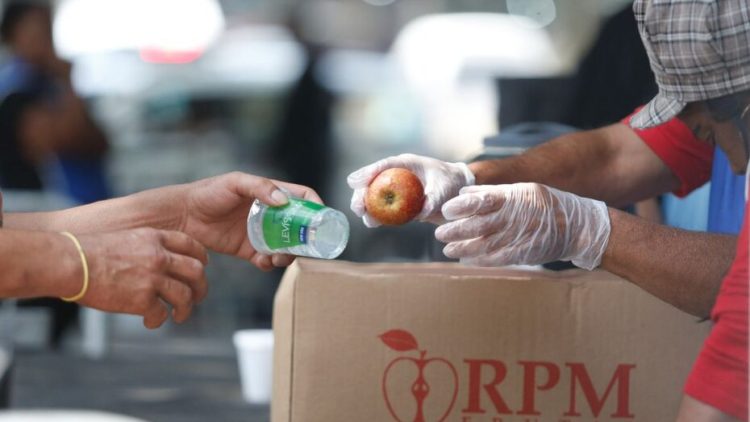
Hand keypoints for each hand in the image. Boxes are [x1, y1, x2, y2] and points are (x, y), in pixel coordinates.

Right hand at [76, 228, 207, 328]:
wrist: (70, 262)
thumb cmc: (87, 251)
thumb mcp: (124, 237)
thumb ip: (144, 247)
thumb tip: (155, 262)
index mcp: (154, 238)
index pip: (191, 244)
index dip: (201, 257)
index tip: (203, 265)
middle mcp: (159, 256)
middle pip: (196, 271)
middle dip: (201, 286)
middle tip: (197, 296)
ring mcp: (153, 278)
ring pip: (185, 295)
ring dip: (185, 308)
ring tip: (179, 315)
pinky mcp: (142, 299)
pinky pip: (161, 314)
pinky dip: (159, 321)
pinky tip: (151, 322)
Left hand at [179, 172, 322, 270]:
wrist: (182, 215)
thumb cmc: (208, 193)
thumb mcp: (235, 183)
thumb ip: (259, 187)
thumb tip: (283, 201)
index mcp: (271, 194)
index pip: (303, 198)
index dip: (316, 207)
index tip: (321, 220)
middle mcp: (270, 214)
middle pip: (299, 226)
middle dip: (305, 238)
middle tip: (303, 247)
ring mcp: (260, 233)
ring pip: (286, 246)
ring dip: (289, 254)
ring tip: (280, 257)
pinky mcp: (248, 250)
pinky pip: (266, 259)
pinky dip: (269, 263)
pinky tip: (263, 261)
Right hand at [347, 154, 474, 226]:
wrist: (458, 190)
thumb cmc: (451, 183)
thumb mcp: (445, 188)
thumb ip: (434, 198)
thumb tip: (421, 213)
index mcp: (406, 164)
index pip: (384, 165)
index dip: (367, 172)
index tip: (354, 182)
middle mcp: (398, 175)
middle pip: (373, 182)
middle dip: (362, 194)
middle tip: (357, 208)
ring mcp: (397, 189)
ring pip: (375, 196)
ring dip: (368, 207)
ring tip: (366, 218)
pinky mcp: (399, 203)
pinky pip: (384, 209)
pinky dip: (378, 216)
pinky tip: (373, 223)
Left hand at [434, 183, 609, 269]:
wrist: (576, 227)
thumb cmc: (545, 205)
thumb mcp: (522, 190)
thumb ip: (493, 192)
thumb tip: (464, 193)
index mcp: (513, 197)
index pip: (481, 200)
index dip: (461, 206)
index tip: (446, 211)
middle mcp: (514, 217)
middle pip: (478, 224)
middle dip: (456, 230)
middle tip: (439, 233)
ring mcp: (519, 237)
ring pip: (484, 244)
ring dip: (463, 248)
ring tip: (447, 249)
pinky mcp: (523, 254)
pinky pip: (497, 259)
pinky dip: (479, 260)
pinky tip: (466, 259)